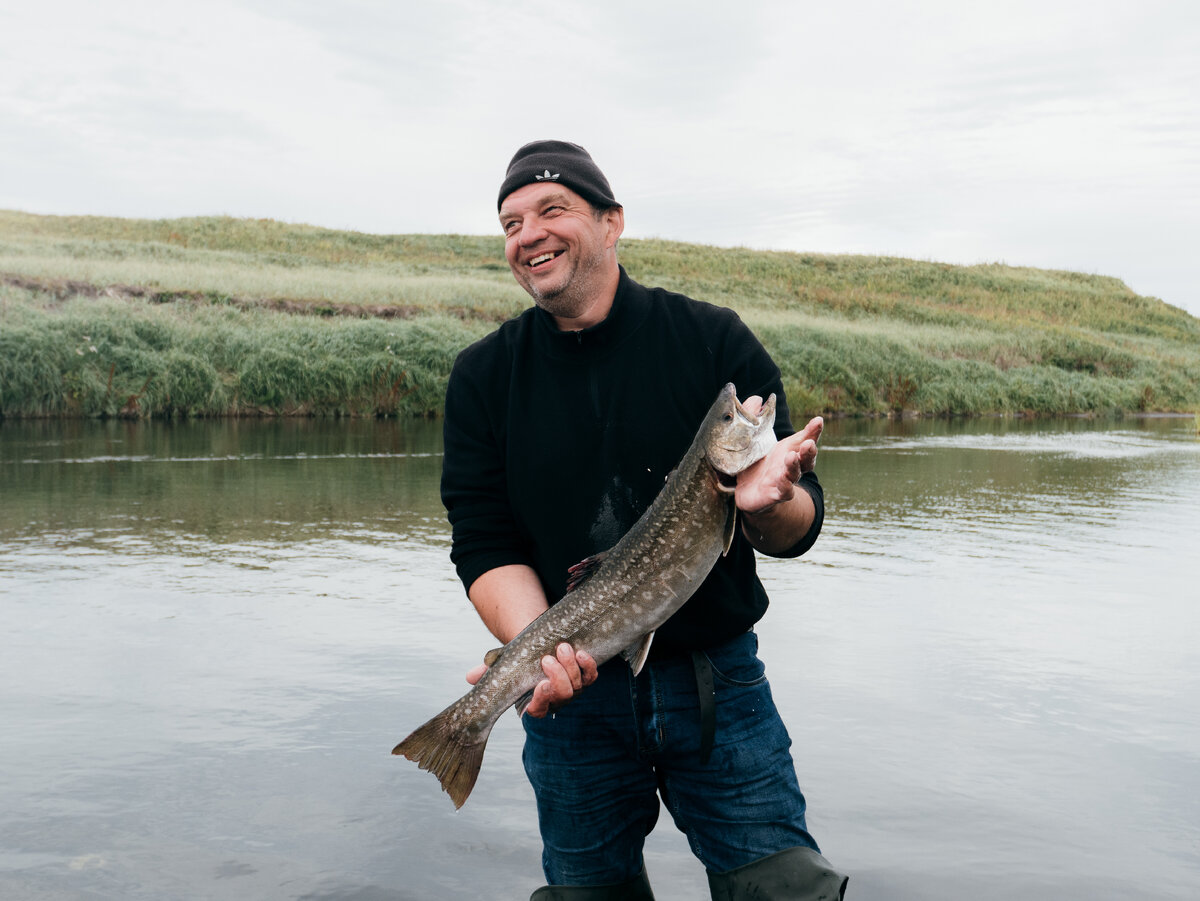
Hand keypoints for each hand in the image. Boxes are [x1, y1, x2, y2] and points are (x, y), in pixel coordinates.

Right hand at [466, 642, 597, 717]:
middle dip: (558, 676)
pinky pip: (591, 676)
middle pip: (563, 696)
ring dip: (570, 666)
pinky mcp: (585, 677)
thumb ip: (488, 672)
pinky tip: (581, 653)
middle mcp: (555, 700)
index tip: (541, 684)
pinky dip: (588, 665)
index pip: (538, 709)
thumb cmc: (519, 662)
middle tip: (547, 658)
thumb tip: (470, 677)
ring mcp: (572, 690)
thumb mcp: (503, 666)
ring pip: (577, 685)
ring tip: (562, 647)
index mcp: (534, 704)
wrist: (539, 648)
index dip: (542, 699)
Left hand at [735, 400, 822, 515]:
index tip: (818, 420)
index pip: (805, 438)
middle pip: (806, 458)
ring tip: (791, 456)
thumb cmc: (757, 461)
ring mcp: (785, 480)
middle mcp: (792, 465)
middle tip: (809, 442)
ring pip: (795, 474)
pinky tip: (783, 481)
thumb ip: (756, 418)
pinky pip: (783, 491)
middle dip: (809, 450)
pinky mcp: (774, 495)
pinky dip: (785, 485)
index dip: (813, 430)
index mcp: (790, 449)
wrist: (749, 492)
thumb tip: (757, 398)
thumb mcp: (755, 438)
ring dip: (795, 465)